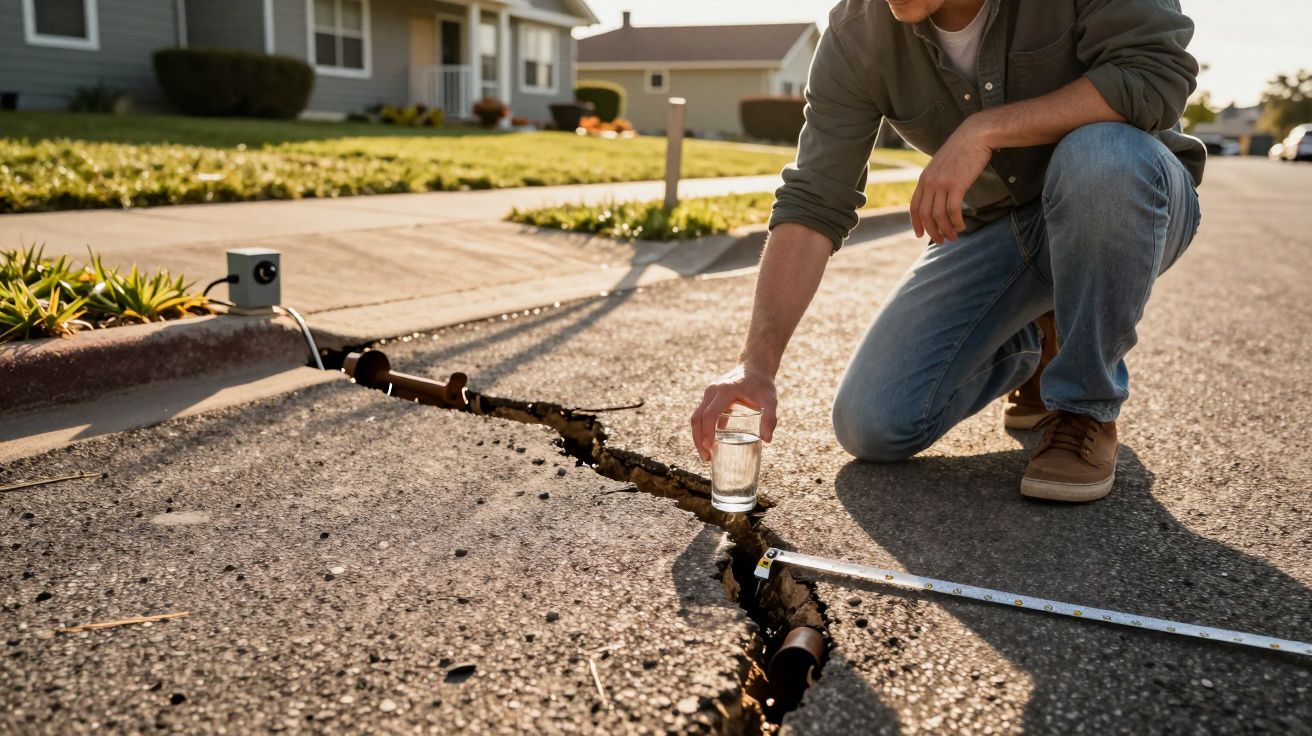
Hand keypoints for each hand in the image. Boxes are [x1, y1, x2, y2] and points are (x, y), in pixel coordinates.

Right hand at [690, 364, 777, 461]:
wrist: (754, 367)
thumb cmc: (762, 385)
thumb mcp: (771, 400)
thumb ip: (770, 418)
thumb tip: (767, 440)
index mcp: (725, 391)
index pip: (710, 414)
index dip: (708, 432)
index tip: (710, 448)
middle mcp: (712, 391)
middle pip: (697, 418)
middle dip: (699, 440)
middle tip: (707, 458)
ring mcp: (709, 393)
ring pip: (696, 417)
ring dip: (698, 437)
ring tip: (707, 454)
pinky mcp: (709, 397)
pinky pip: (701, 415)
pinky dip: (703, 430)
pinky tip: (712, 444)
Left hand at [910, 117, 992, 242]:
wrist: (974, 135)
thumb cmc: (962, 150)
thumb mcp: (942, 165)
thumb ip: (937, 180)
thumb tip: (939, 196)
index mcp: (924, 178)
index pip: (914, 206)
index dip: (916, 223)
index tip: (919, 234)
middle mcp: (929, 182)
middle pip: (925, 215)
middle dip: (932, 231)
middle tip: (941, 241)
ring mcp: (942, 184)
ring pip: (938, 216)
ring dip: (945, 230)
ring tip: (953, 236)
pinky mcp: (957, 185)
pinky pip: (953, 211)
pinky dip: (956, 222)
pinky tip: (961, 226)